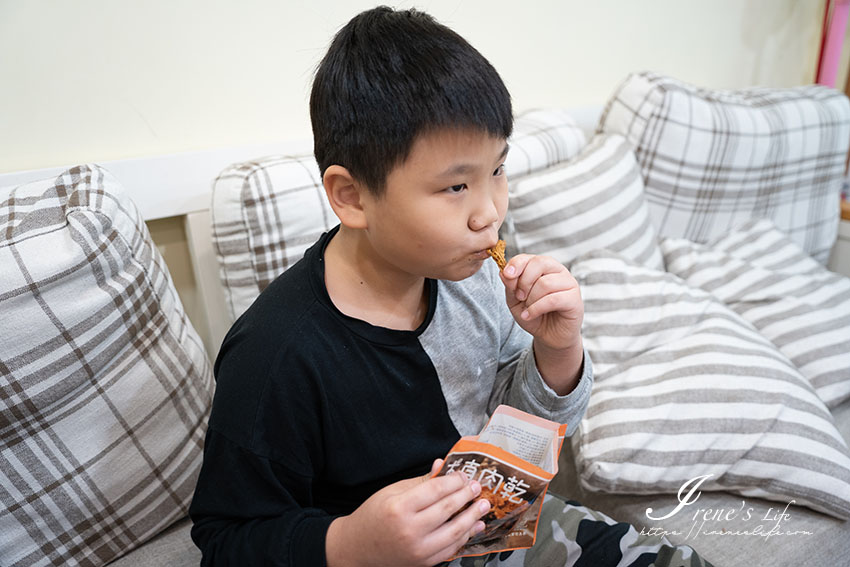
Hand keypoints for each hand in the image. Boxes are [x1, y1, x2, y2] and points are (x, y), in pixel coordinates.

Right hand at [325, 459, 490, 566]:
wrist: (357, 547)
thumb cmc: (372, 517)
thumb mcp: (392, 492)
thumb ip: (420, 481)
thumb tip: (441, 466)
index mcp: (399, 508)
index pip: (436, 490)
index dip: (454, 481)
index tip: (463, 476)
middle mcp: (409, 530)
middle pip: (448, 509)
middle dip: (467, 496)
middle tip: (476, 487)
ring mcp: (417, 549)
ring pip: (454, 531)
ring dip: (472, 517)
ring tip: (482, 505)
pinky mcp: (423, 562)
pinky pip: (450, 549)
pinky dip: (464, 536)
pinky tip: (472, 526)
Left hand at [500, 254, 584, 394]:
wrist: (549, 337)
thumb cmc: (534, 315)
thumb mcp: (515, 301)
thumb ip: (510, 286)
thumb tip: (503, 272)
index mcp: (544, 267)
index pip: (530, 257)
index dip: (516, 264)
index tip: (507, 276)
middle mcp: (558, 271)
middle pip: (539, 263)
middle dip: (524, 281)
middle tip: (519, 297)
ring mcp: (569, 284)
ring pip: (545, 283)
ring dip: (531, 299)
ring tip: (527, 310)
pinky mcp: (575, 300)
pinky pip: (553, 299)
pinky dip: (537, 308)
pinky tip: (530, 315)